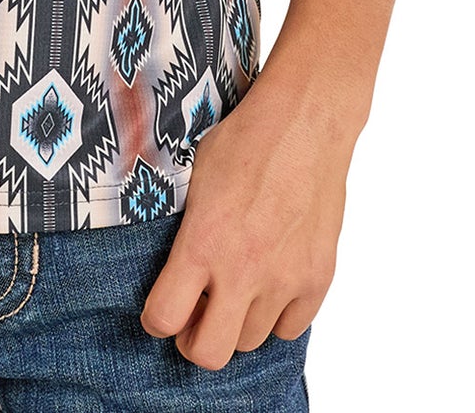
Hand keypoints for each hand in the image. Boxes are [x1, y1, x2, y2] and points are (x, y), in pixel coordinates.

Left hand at [138, 67, 353, 369]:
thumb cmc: (244, 138)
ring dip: (237, 323)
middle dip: (195, 340)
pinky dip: (277, 316)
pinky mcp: (318, 278)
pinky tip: (270, 283)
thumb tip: (169, 269)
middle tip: (197, 314)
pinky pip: (291, 329)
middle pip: (209, 353)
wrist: (305, 122)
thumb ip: (183, 232)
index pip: (164, 318)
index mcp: (202, 242)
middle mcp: (243, 270)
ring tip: (236, 288)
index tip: (161, 307)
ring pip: (251, 341)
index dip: (156, 319)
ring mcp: (285, 278)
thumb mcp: (193, 177)